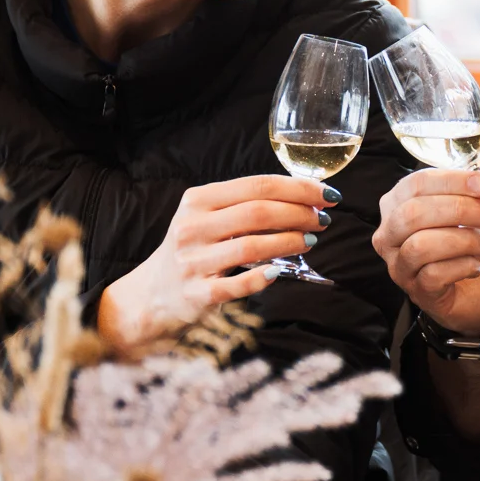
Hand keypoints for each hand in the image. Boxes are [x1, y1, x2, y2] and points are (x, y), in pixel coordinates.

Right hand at [98, 173, 334, 354]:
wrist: (153, 294)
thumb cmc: (194, 250)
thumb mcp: (207, 218)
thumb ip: (244, 205)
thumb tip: (303, 196)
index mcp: (197, 201)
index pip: (255, 186)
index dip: (297, 188)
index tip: (326, 194)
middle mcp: (192, 228)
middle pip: (257, 213)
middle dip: (299, 213)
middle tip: (323, 218)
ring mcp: (193, 262)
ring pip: (251, 246)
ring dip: (289, 242)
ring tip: (311, 240)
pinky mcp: (198, 294)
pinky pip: (238, 285)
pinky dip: (263, 277)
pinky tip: (279, 272)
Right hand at [373, 151, 479, 332]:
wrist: (475, 290)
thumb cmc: (466, 243)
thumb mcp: (478, 208)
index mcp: (397, 204)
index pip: (416, 184)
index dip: (451, 181)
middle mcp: (388, 233)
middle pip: (413, 213)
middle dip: (458, 209)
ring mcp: (398, 264)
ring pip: (419, 245)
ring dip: (462, 239)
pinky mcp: (415, 291)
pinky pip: (433, 274)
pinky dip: (461, 265)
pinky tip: (478, 263)